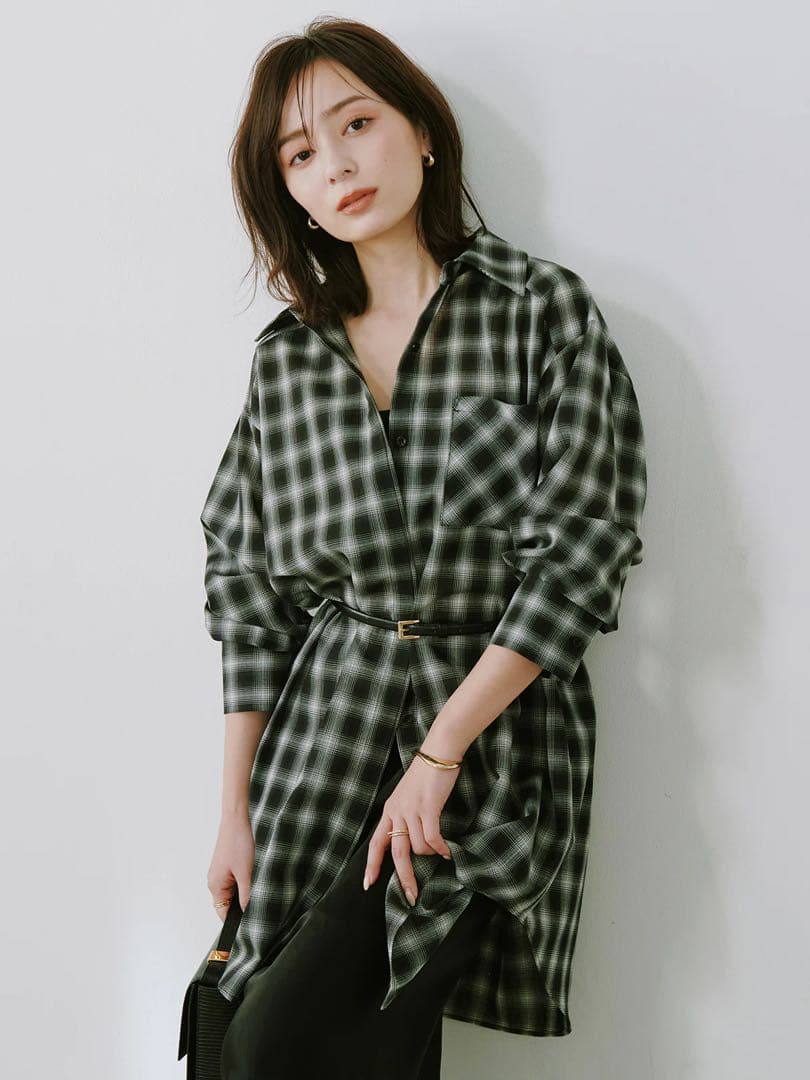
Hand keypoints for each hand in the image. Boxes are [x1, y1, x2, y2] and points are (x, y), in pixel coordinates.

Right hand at [208, 813, 254, 919]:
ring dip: (241, 892)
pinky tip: (250, 875)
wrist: (235, 821)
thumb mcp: (245, 873)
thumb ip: (245, 895)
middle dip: (240, 905)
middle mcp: (214, 881)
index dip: (234, 921)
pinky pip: (232, 882)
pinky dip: (241, 882)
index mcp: (215, 886)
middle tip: (255, 901)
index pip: (223, 913)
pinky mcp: (224, 866)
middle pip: (226, 903)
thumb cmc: (238, 844)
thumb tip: (246, 911)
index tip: (246, 926)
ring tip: (252, 883)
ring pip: (231, 892)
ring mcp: (218, 873)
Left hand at [363, 753, 460, 905]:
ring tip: (440, 850)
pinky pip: (432, 838)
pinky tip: (447, 852)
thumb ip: (406, 817)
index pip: (376, 843)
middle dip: (405, 878)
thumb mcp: (408, 797)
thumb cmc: (426, 775)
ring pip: (418, 847)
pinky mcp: (428, 808)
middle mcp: (397, 812)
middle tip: (412, 897)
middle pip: (397, 854)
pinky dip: (440, 848)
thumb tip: (413, 843)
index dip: (372, 865)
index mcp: (390, 811)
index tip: (368, 884)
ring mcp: (411, 810)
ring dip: (430, 854)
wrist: (437, 753)